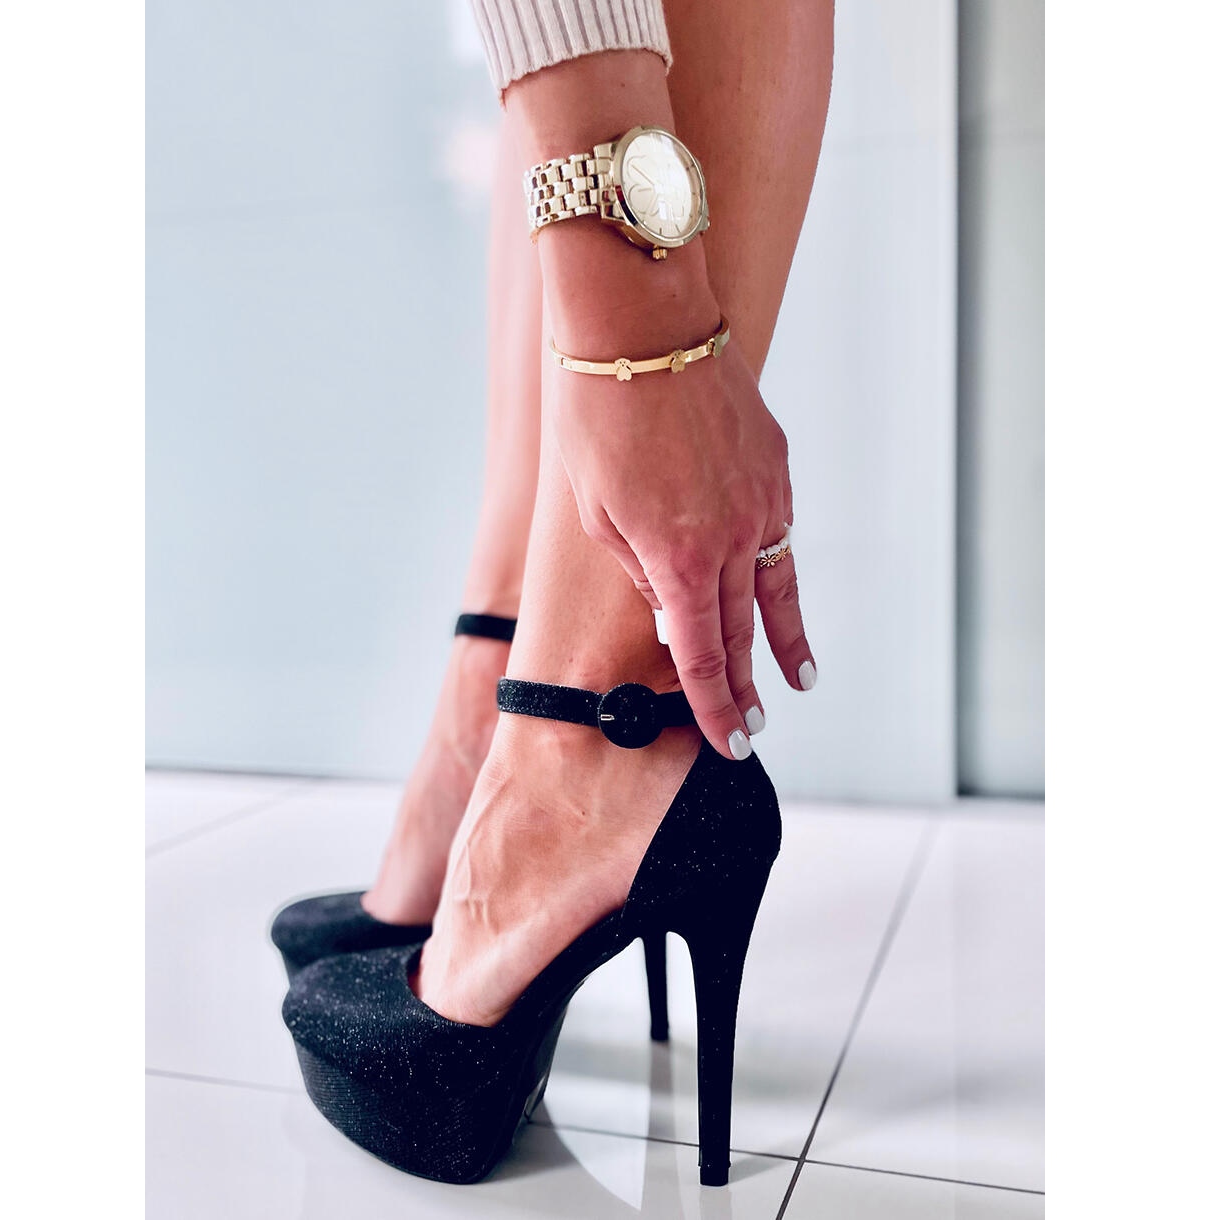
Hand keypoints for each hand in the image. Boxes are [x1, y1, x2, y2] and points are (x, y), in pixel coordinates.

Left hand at [552, 304, 817, 759]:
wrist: (642, 325)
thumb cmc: (599, 415)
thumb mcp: (597, 511)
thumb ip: (640, 573)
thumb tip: (669, 610)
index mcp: (678, 558)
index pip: (703, 656)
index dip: (717, 706)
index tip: (730, 742)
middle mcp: (733, 537)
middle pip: (743, 631)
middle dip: (747, 685)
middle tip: (754, 726)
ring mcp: (763, 500)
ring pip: (776, 589)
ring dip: (784, 640)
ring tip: (797, 678)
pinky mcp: (776, 467)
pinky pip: (778, 535)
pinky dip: (777, 571)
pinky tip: (776, 590)